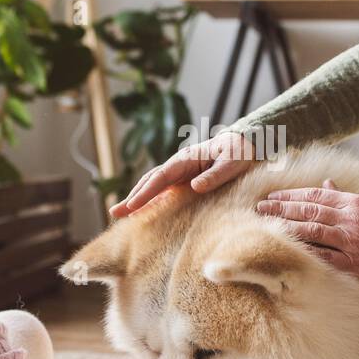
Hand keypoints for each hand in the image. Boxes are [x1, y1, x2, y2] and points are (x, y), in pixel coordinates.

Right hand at [108, 130, 259, 217]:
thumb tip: (194, 186)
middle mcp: (178, 165)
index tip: (132, 205)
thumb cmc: (239, 152)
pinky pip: (164, 192)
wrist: (244, 143)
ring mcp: (180, 173)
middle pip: (150, 181)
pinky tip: (144, 213)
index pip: (160, 177)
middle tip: (114, 212)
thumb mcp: (232, 162)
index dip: (145, 192)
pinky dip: (151, 201)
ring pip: (153, 186)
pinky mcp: (184, 180)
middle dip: (132, 197)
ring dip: (137, 199)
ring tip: (120, 214)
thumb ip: (215, 175)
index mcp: (186, 159)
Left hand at [254, 178, 358, 285]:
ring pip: (313, 231)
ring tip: (267, 225)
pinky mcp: (353, 262)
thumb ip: (345, 197)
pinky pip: (324, 256)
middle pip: (309, 210)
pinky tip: (288, 248)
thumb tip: (327, 184)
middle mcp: (351, 218)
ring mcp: (351, 241)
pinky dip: (305, 251)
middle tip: (261, 207)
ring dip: (287, 227)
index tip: (273, 196)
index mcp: (354, 202)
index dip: (291, 195)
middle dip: (282, 208)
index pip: (316, 195)